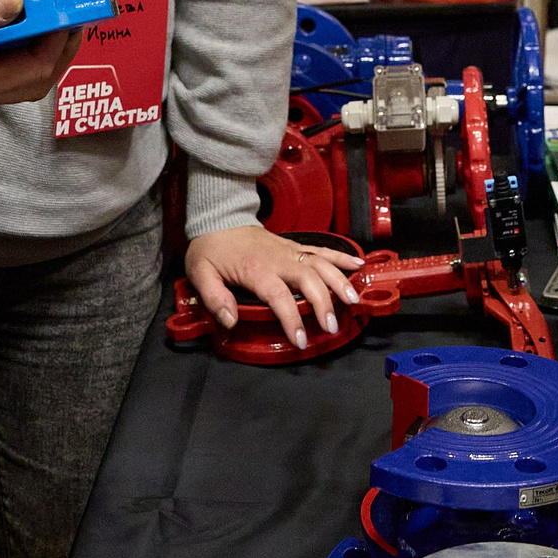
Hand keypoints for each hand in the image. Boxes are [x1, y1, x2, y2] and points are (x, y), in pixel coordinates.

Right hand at [0, 0, 82, 110]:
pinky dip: (6, 40)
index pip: (32, 72)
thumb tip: (16, 0)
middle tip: (69, 14)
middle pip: (30, 77)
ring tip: (45, 9)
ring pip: (12, 69)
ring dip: (33, 43)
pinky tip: (5, 13)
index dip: (58, 44)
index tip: (71, 13)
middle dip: (56, 48)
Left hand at [183, 223, 364, 349]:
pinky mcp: (295, 245)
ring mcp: (289, 250)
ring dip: (339, 280)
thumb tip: (231, 321)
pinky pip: (322, 249)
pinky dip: (341, 257)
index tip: (301, 340)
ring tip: (353, 299)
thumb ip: (214, 298)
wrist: (219, 217)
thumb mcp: (200, 273)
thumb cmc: (210, 249)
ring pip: (320, 262)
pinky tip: (358, 265)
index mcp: (256, 269)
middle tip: (331, 326)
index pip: (279, 296)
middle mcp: (278, 259)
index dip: (292, 319)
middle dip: (323, 303)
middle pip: (308, 279)